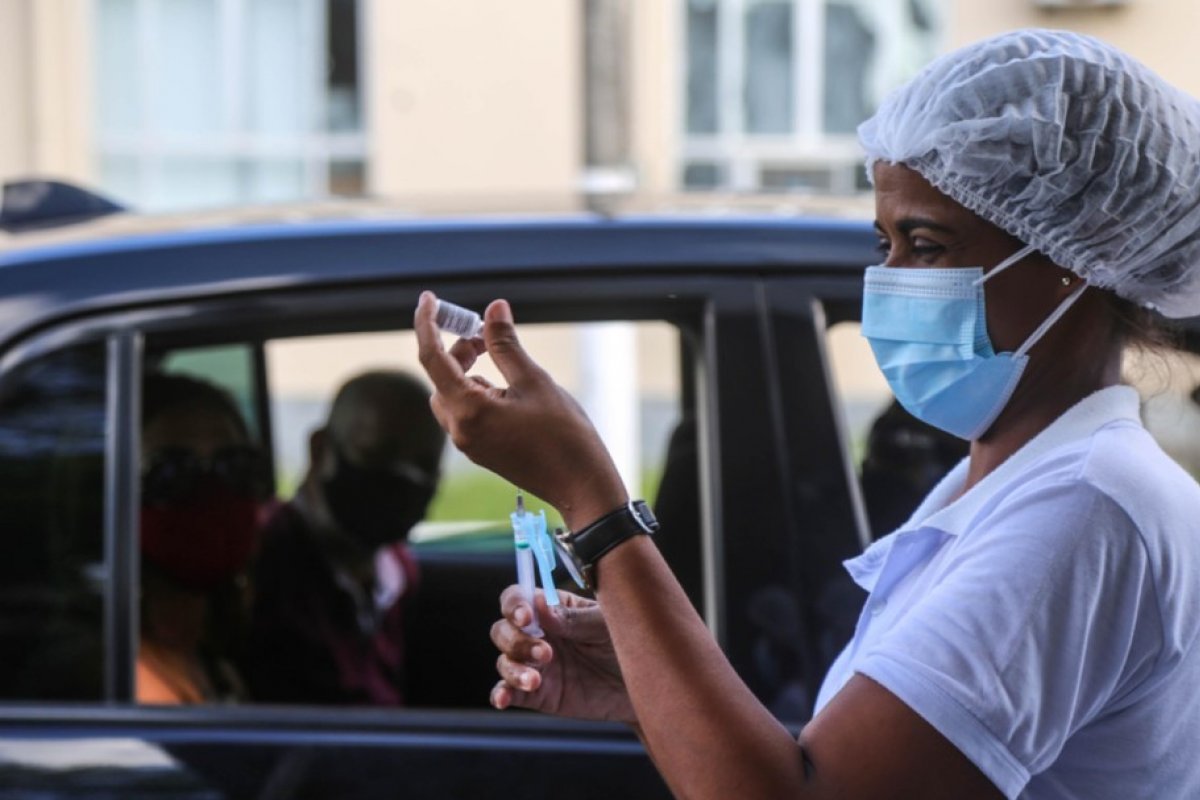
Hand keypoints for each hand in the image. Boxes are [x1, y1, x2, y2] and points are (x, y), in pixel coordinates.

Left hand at [414, 291, 626, 528]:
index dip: (427, 324)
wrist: (582, 485)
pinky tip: (512, 390)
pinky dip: (479, 391)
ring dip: (470, 371)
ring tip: (506, 362)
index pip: (432, 358)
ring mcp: (469, 443)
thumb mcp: (535, 381)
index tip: (429, 298)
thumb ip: (506, 345)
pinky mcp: (481, 449)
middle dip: (460, 350)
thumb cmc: (564, 436)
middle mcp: (460, 429)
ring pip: (453, 394)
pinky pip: (467, 412)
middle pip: (442, 376)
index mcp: (468, 410)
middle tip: (489, 335)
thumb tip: (493, 309)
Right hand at [489, 585, 633, 722]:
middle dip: (516, 641)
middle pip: (503, 630)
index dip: (514, 605)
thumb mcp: (604, 625)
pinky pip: (509, 692)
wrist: (645, 686)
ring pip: (504, 661)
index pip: (518, 598)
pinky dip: (501, 694)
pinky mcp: (539, 694)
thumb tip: (537, 605)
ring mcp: (536, 665)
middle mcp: (539, 634)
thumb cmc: (629, 643)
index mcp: (553, 608)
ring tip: (535, 681)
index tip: (526, 618)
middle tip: (546, 653)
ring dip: (513, 669)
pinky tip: (503, 698)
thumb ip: (572, 619)